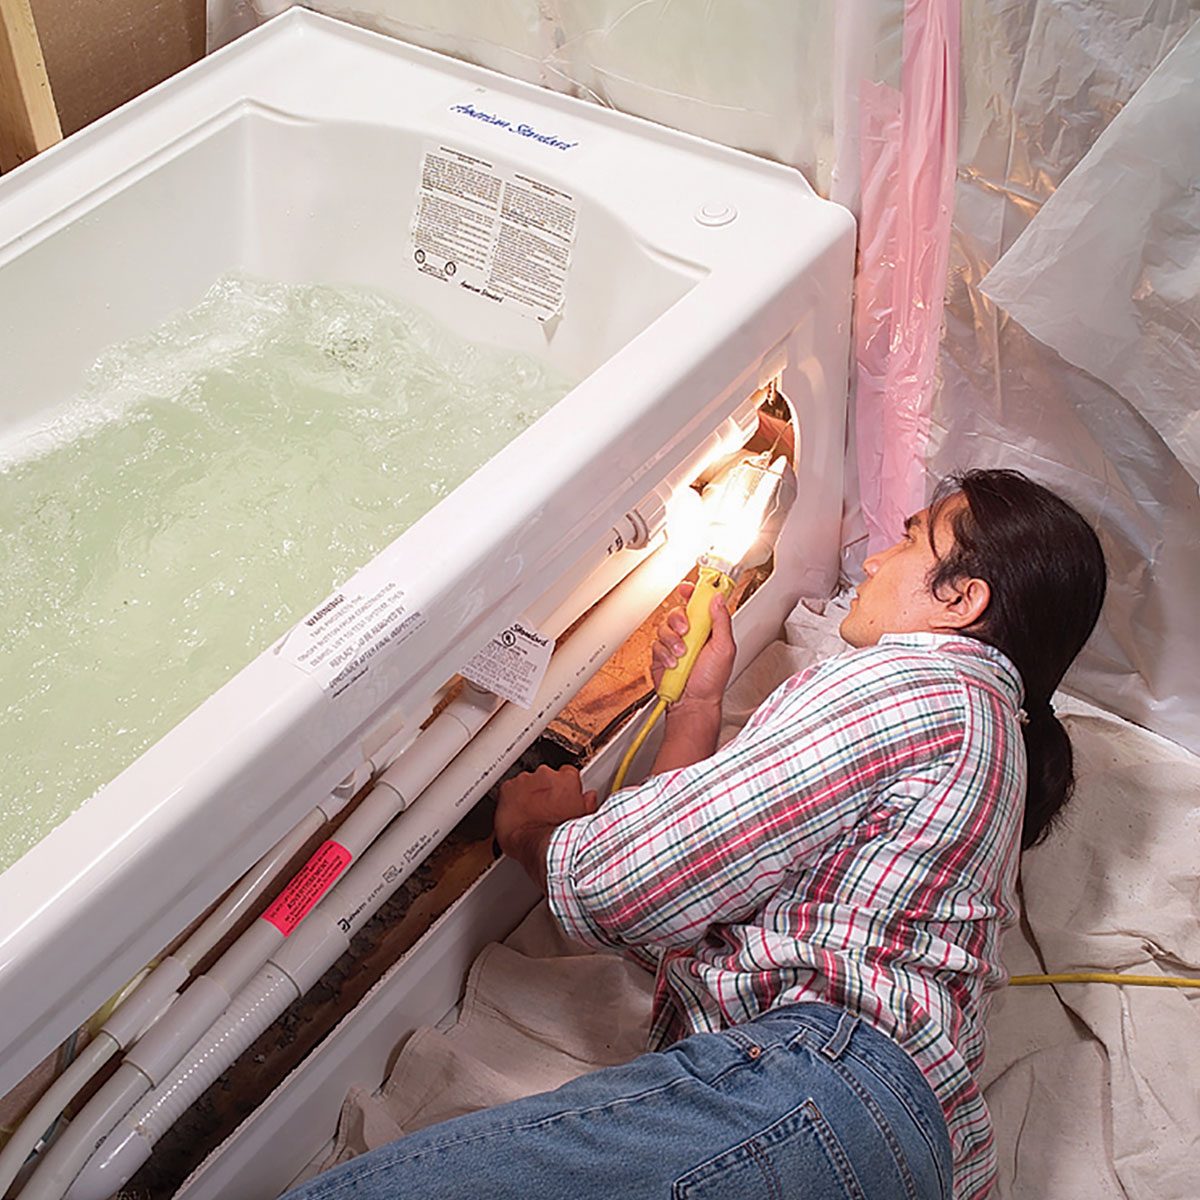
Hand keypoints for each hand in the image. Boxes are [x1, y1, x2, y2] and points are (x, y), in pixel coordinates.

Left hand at [494, 765, 597, 888]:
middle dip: (543, 790)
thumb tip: (589, 797)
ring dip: (527, 794)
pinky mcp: (508, 789)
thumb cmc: (561, 835)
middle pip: (544, 777)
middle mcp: (546, 775)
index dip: (562, 786)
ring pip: (525, 783)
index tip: (560, 795)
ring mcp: (525, 781)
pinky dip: (510, 799)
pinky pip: (508, 790)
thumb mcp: (583, 819)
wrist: (540, 847)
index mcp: (567, 779)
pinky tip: (516, 813)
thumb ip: (587, 803)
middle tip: (544, 808)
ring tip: (529, 813)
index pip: (567, 772)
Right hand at [651, 583, 735, 711]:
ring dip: (672, 641)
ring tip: (682, 655)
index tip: (688, 588)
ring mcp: (675, 643)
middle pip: (677, 611)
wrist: (693, 703)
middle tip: (685, 631)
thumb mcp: (724, 649)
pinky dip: (664, 654)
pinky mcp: (661, 654)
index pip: (699, 603)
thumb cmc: (712, 681)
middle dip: (679, 619)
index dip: (693, 592)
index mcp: (708, 628)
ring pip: (664, 627)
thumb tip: (718, 598)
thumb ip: (721, 621)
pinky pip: (655, 644)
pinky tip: (673, 664)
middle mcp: (691, 633)